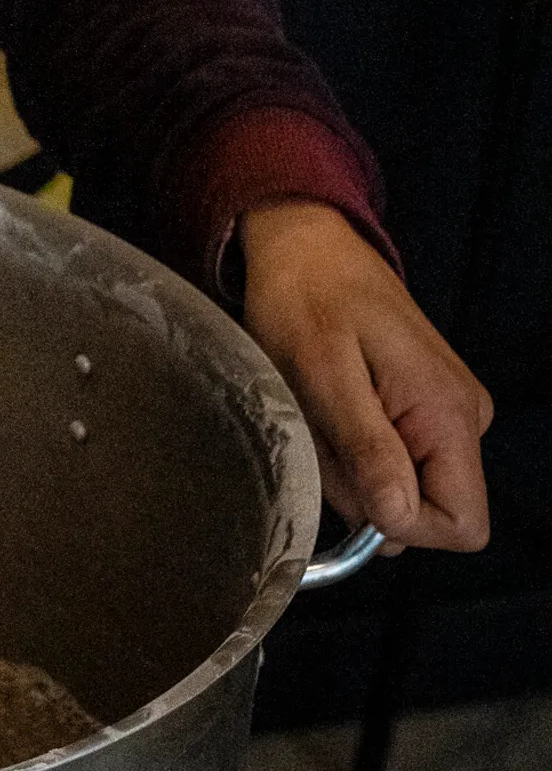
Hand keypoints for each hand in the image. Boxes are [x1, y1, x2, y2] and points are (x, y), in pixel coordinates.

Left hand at [240, 201, 492, 552]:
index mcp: (449, 411)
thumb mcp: (321, 376)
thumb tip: (397, 521)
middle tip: (321, 432)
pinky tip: (331, 407)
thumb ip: (366, 451)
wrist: (306, 245)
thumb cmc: (306, 296)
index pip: (462, 525)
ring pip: (405, 488)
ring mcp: (447, 412)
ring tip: (322, 410)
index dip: (400, 525)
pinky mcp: (425, 408)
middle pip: (430, 510)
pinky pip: (395, 460)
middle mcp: (464, 416)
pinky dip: (354, 448)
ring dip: (352, 468)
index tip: (347, 479)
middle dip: (365, 491)